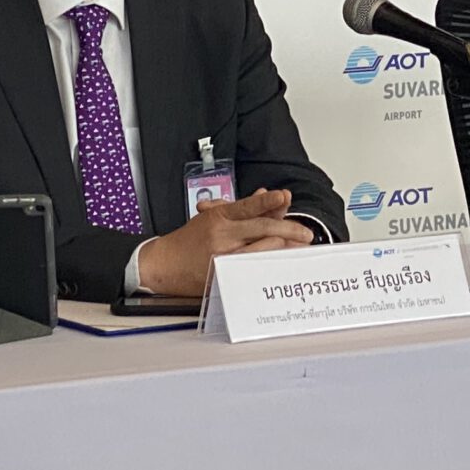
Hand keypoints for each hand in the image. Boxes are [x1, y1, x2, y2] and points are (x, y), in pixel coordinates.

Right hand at [138, 187, 316, 294]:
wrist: (164, 264)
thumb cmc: (189, 240)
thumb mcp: (214, 216)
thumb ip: (242, 208)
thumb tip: (266, 196)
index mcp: (220, 216)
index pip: (248, 206)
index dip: (268, 201)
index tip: (284, 197)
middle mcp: (222, 234)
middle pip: (261, 228)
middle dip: (289, 230)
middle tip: (306, 234)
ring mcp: (224, 255)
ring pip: (262, 249)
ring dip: (285, 248)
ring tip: (300, 247)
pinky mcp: (224, 274)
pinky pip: (253, 268)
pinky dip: (269, 263)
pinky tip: (281, 262)